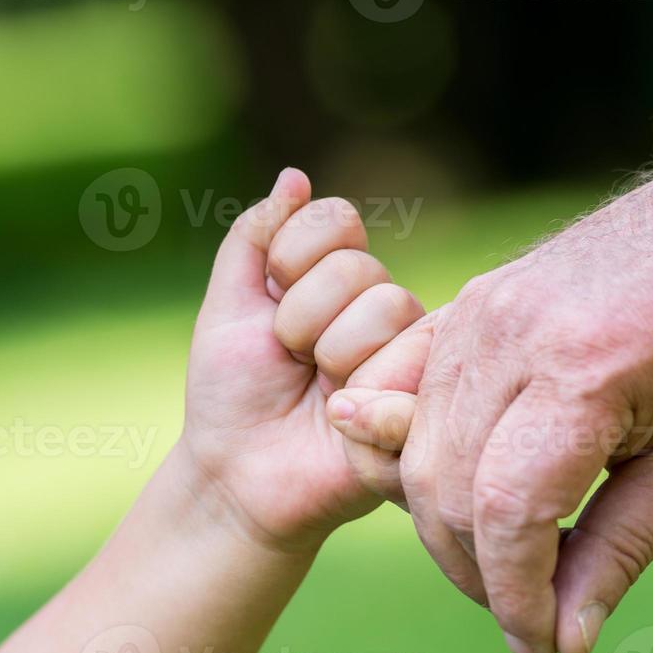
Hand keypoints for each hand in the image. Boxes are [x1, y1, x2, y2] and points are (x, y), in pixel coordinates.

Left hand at [180, 168, 426, 552]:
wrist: (237, 477)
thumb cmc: (231, 396)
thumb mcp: (227, 308)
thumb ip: (253, 238)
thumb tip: (294, 176)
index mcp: (336, 277)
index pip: (336, 219)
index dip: (289, 261)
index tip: (265, 309)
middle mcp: (379, 306)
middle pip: (358, 268)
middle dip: (300, 320)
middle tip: (290, 362)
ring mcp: (408, 351)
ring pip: (387, 309)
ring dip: (331, 358)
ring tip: (321, 394)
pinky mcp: (426, 398)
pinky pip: (412, 362)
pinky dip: (363, 393)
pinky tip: (345, 420)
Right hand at [328, 172, 652, 652]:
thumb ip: (621, 550)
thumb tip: (564, 639)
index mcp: (589, 369)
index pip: (509, 511)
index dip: (515, 595)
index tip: (540, 647)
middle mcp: (514, 333)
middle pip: (445, 488)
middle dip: (478, 573)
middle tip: (530, 614)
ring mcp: (478, 312)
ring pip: (417, 454)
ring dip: (449, 528)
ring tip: (509, 564)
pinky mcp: (465, 307)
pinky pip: (412, 404)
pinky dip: (429, 466)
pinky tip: (468, 501)